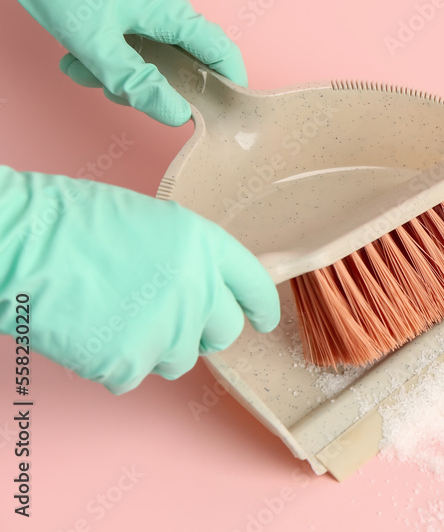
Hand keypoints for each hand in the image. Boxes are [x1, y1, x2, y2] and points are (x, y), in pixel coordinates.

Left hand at [0, 0, 245, 125]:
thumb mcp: (94, 43)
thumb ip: (136, 83)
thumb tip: (177, 115)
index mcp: (171, 9)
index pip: (220, 51)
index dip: (229, 83)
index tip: (225, 113)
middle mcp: (164, 1)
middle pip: (178, 58)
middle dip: (149, 82)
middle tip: (114, 90)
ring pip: (146, 49)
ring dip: (116, 68)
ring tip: (80, 67)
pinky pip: (126, 34)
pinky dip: (103, 50)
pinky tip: (74, 53)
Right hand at [0, 167, 279, 393]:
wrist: (21, 242)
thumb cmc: (74, 223)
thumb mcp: (154, 224)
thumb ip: (191, 257)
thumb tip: (207, 286)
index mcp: (205, 245)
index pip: (255, 285)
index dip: (260, 306)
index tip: (262, 319)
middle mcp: (197, 289)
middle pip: (224, 331)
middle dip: (205, 331)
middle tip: (173, 320)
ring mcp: (166, 329)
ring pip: (181, 359)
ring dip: (157, 347)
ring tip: (118, 317)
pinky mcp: (130, 363)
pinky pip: (134, 376)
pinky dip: (115, 363)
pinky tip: (93, 333)